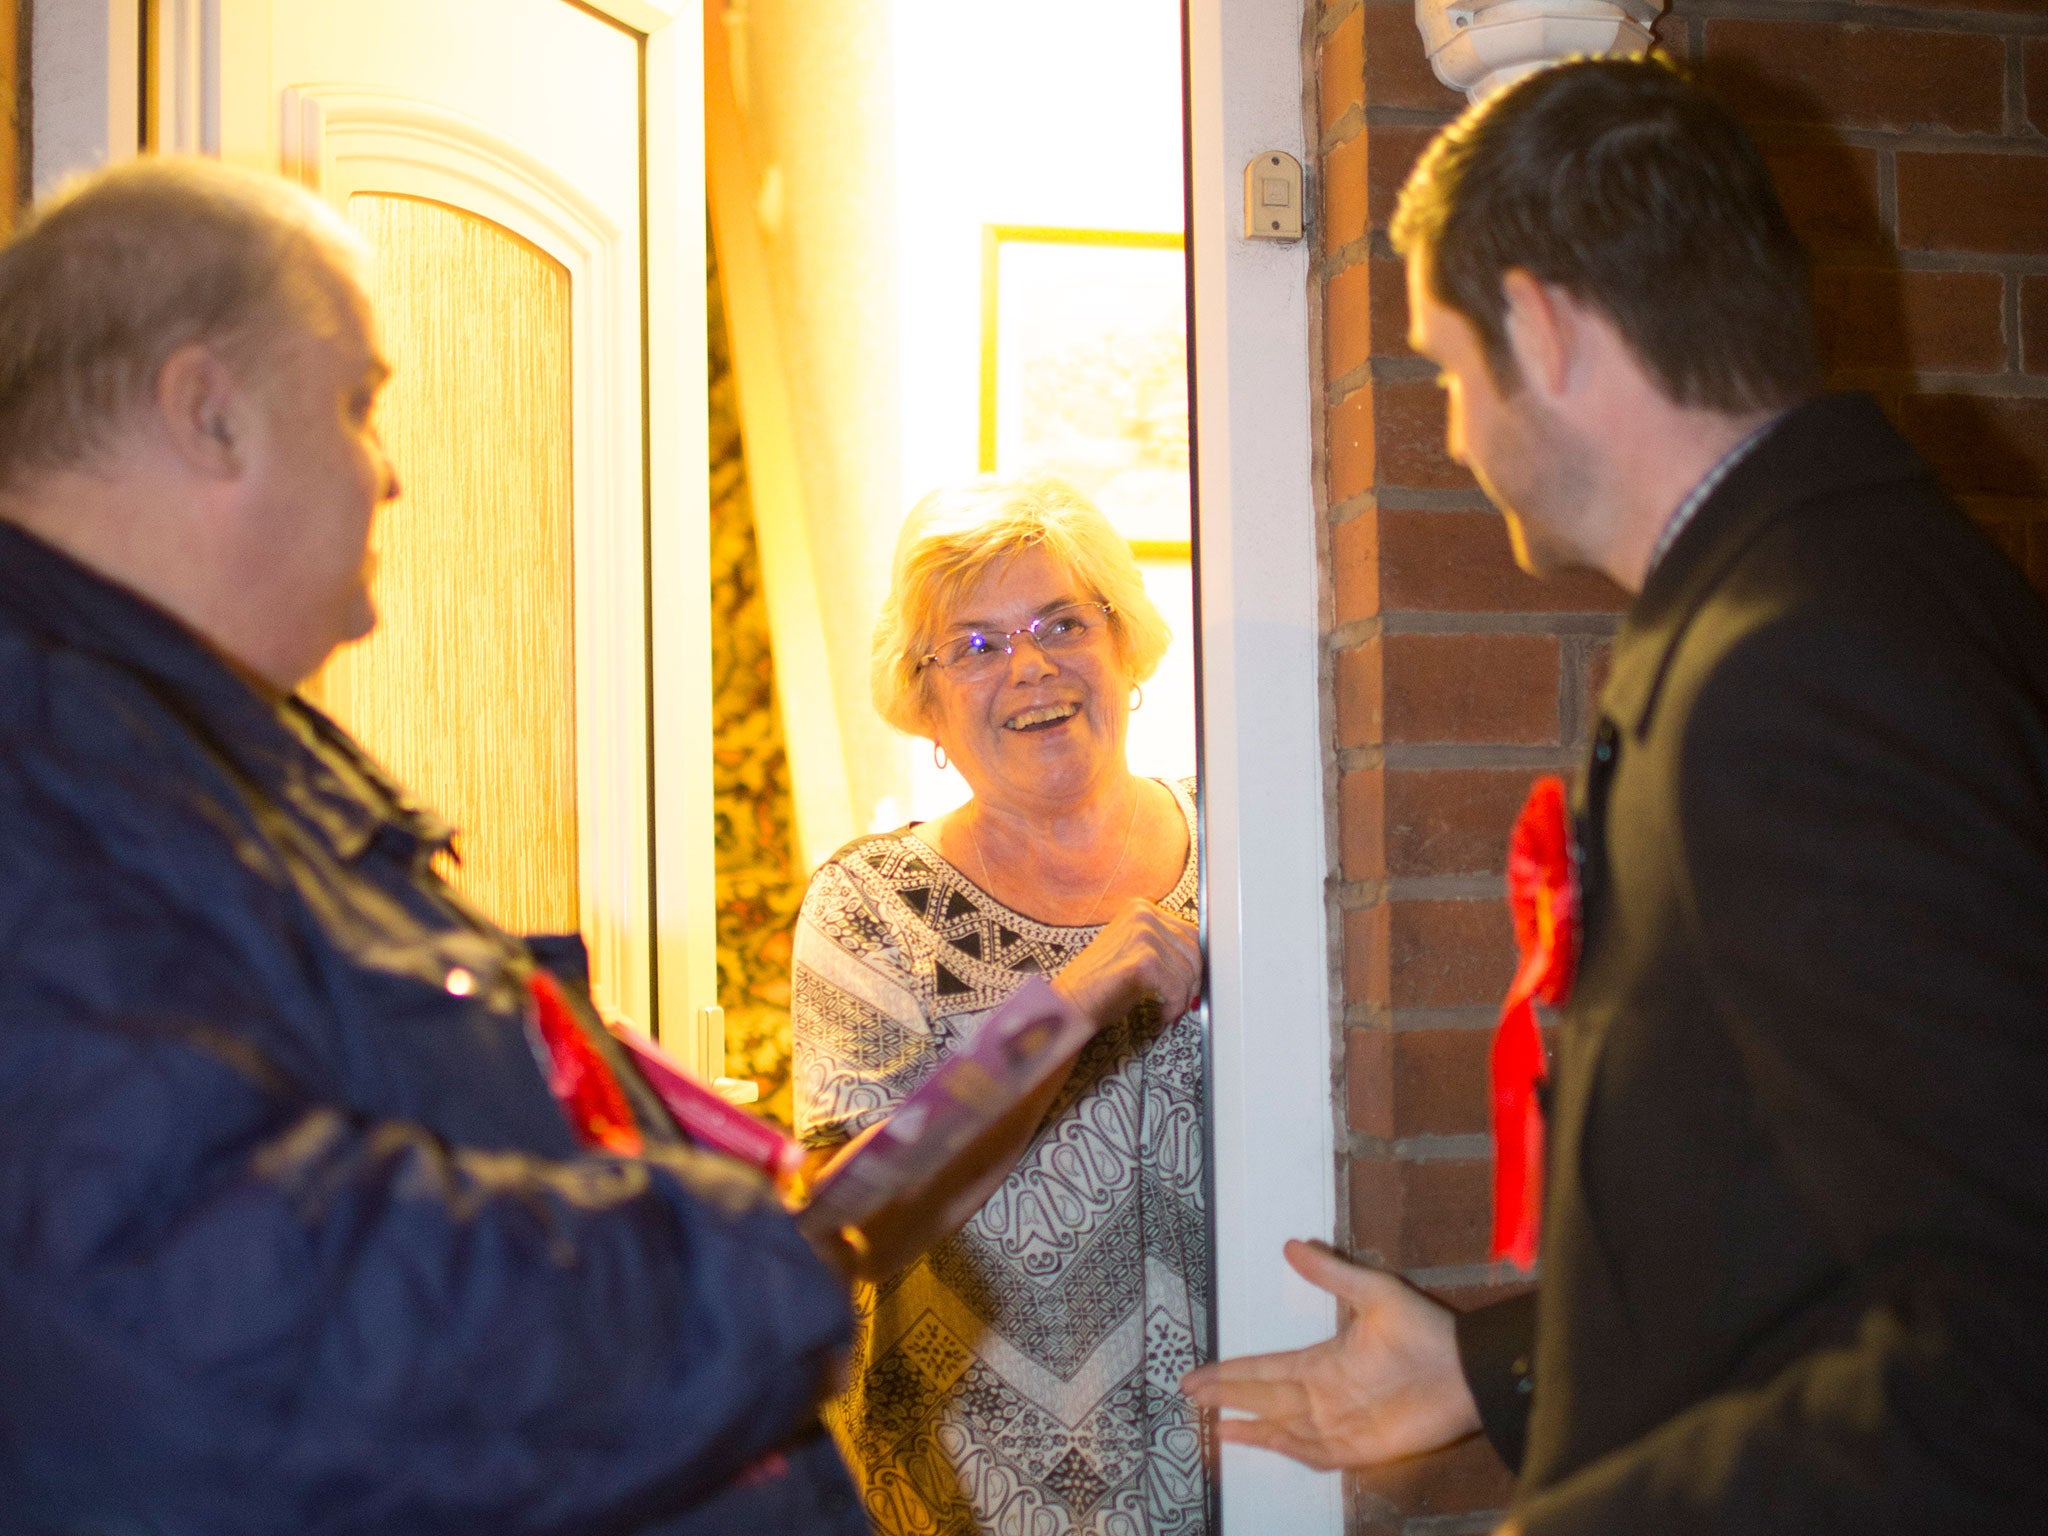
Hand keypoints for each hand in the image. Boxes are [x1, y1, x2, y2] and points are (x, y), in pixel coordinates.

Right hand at [1051, 899, 1201, 1023]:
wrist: (1071, 1004)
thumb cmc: (1100, 984)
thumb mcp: (1134, 952)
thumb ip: (1162, 946)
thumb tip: (1199, 960)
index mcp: (1140, 908)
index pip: (1189, 932)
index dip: (1195, 962)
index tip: (1191, 982)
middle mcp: (1142, 915)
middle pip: (1193, 950)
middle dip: (1193, 981)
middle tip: (1184, 1000)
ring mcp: (1143, 935)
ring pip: (1188, 971)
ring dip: (1183, 997)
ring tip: (1168, 1008)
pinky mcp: (1143, 961)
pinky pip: (1177, 988)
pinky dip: (1175, 1006)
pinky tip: (1163, 1013)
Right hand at [1179, 1239, 1481, 1470]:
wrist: (1466, 1370)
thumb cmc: (1424, 1329)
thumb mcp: (1374, 1290)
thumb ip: (1331, 1273)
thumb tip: (1291, 1243)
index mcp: (1322, 1361)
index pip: (1264, 1368)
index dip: (1230, 1371)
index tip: (1197, 1374)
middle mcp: (1323, 1394)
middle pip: (1262, 1398)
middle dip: (1225, 1398)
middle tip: (1188, 1395)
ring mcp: (1339, 1423)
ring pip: (1280, 1428)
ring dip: (1248, 1428)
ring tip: (1213, 1427)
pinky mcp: (1360, 1448)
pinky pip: (1314, 1454)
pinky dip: (1286, 1449)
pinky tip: (1260, 1443)